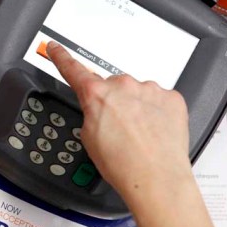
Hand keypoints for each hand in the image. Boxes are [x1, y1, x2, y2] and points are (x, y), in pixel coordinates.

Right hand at [46, 41, 193, 202]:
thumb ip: (91, 114)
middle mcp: (123, 86)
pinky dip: (157, 113)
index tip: (55, 48)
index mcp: (97, 95)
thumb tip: (99, 111)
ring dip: (137, 109)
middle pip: (113, 87)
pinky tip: (155, 132)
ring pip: (138, 93)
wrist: (156, 178)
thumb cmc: (123, 164)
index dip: (61, 57)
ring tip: (140, 136)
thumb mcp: (89, 139)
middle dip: (114, 103)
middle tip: (119, 130)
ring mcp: (149, 90)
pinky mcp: (171, 98)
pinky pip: (160, 100)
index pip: (73, 70)